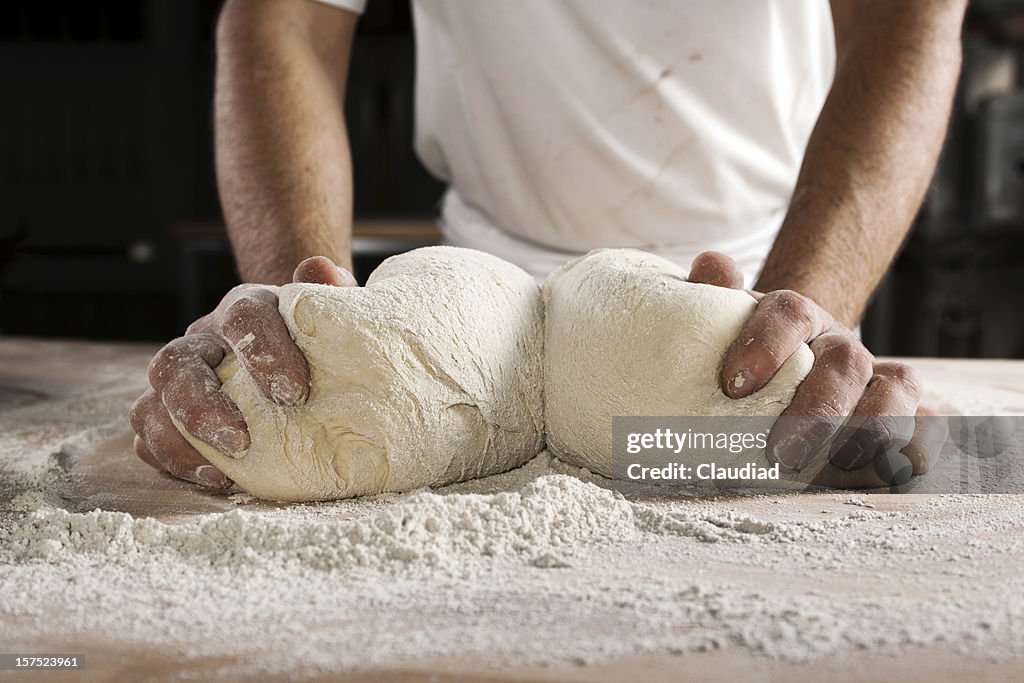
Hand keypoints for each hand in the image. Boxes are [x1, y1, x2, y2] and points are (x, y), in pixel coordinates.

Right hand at [128, 257, 356, 487]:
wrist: (304, 362)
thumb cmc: (320, 344)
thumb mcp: (334, 319)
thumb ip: (332, 294)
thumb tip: (320, 269)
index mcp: (244, 308)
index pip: (242, 316)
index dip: (263, 351)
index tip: (295, 392)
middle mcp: (204, 340)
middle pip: (179, 361)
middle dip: (204, 404)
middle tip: (241, 440)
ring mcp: (181, 380)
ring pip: (154, 401)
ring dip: (182, 438)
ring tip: (224, 471)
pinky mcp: (171, 416)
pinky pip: (151, 436)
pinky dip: (173, 458)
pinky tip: (213, 478)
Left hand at [686, 251, 940, 477]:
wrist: (791, 369)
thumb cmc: (748, 357)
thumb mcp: (726, 327)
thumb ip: (714, 297)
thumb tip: (711, 265)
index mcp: (798, 318)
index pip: (790, 313)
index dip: (766, 343)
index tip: (734, 384)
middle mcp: (841, 345)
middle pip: (845, 360)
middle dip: (817, 407)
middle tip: (780, 451)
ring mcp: (876, 378)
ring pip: (898, 387)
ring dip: (874, 426)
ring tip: (838, 463)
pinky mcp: (901, 414)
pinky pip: (930, 424)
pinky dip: (921, 445)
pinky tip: (895, 471)